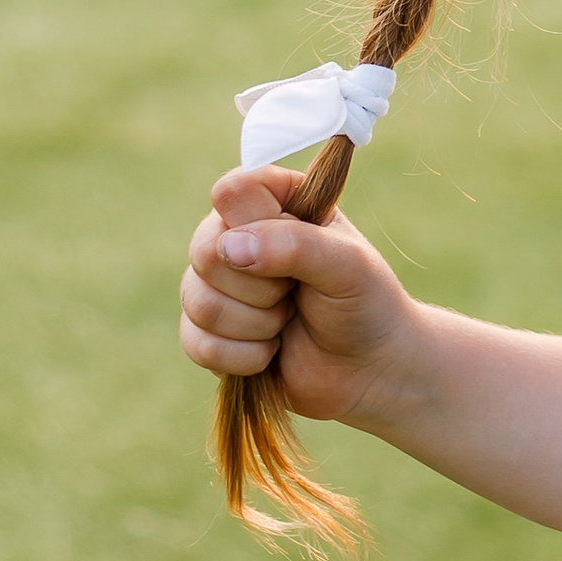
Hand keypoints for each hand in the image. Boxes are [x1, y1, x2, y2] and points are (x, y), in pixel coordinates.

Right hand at [178, 164, 425, 429]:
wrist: (367, 369)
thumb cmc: (364, 304)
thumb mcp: (346, 265)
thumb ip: (295, 245)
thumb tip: (230, 246)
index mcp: (277, 200)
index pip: (233, 191)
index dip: (256, 227)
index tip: (297, 252)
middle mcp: (239, 235)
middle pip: (205, 250)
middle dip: (261, 288)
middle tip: (297, 292)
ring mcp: (219, 284)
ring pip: (196, 299)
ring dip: (255, 324)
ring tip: (288, 321)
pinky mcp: (208, 331)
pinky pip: (194, 341)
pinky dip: (240, 356)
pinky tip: (270, 352)